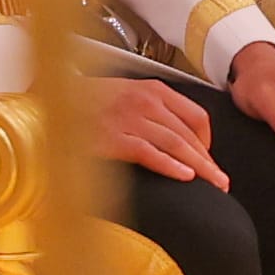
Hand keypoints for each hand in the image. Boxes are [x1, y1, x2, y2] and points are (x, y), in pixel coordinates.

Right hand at [92, 77, 230, 188]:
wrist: (53, 98)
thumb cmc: (87, 99)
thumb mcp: (127, 93)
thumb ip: (152, 109)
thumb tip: (176, 134)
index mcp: (153, 90)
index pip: (196, 115)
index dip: (208, 140)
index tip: (209, 157)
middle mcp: (146, 102)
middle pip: (189, 134)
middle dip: (209, 161)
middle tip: (221, 180)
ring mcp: (130, 119)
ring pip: (175, 144)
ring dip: (199, 167)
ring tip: (213, 185)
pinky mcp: (113, 138)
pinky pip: (149, 153)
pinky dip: (170, 165)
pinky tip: (184, 177)